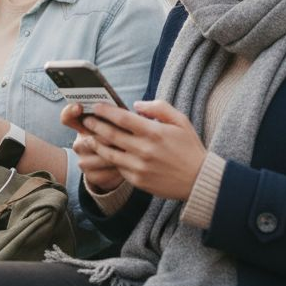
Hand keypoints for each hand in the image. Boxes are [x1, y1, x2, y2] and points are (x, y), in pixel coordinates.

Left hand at [82, 101, 204, 200]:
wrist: (198, 180)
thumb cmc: (189, 147)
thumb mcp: (180, 121)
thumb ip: (158, 108)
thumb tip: (136, 105)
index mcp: (154, 132)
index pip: (123, 118)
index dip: (106, 111)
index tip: (96, 106)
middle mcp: (144, 150)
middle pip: (111, 135)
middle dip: (95, 125)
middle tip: (86, 120)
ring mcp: (139, 167)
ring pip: (109, 153)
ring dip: (96, 144)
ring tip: (88, 137)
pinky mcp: (137, 180)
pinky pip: (118, 167)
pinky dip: (109, 159)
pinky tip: (104, 153)